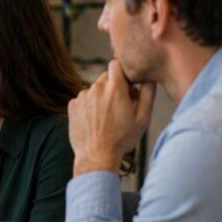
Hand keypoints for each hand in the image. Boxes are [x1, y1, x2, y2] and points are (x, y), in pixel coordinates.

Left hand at [68, 60, 155, 175]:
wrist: (96, 156)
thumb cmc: (122, 139)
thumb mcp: (143, 117)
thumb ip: (148, 93)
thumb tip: (149, 78)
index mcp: (115, 88)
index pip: (116, 64)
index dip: (123, 73)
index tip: (128, 85)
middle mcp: (95, 89)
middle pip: (105, 77)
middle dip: (114, 86)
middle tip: (121, 104)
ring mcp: (82, 97)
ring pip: (94, 89)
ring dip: (101, 97)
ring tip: (107, 116)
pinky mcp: (72, 106)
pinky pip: (83, 99)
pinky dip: (89, 105)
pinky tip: (95, 120)